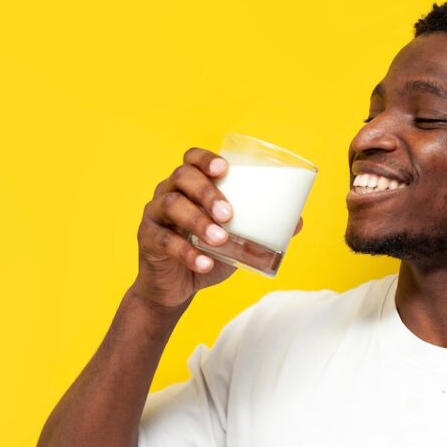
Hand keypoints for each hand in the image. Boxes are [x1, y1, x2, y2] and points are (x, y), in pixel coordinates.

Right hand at [131, 148, 303, 311]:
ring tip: (220, 239)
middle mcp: (169, 192)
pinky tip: (204, 263)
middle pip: (182, 178)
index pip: (192, 159)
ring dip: (197, 221)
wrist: (175, 288)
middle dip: (207, 192)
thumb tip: (298, 222)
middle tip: (229, 214)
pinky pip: (163, 240)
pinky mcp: (147, 240)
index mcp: (190, 185)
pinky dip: (186, 252)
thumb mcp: (236, 240)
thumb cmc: (207, 253)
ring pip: (171, 205)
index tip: (225, 169)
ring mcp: (155, 215)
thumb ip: (262, 229)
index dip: (206, 159)